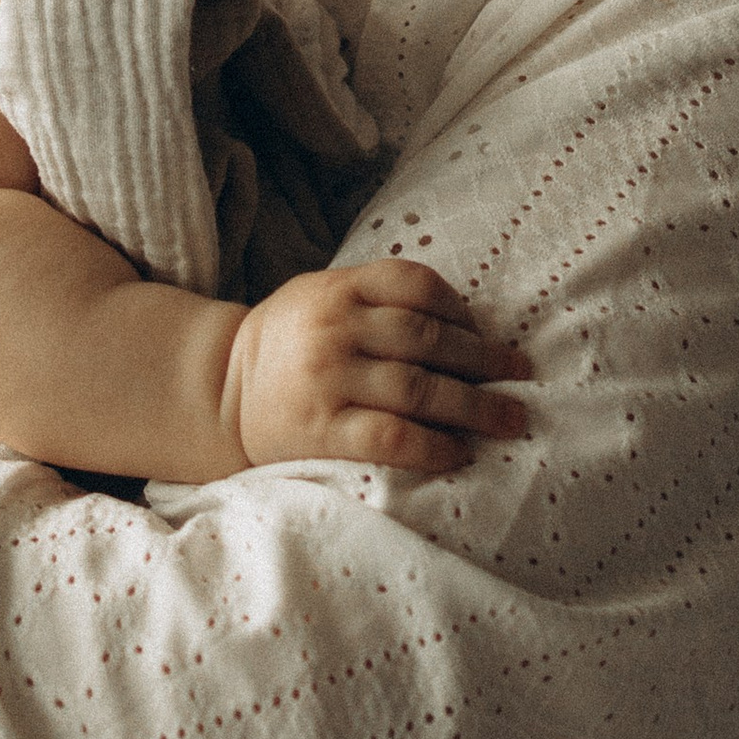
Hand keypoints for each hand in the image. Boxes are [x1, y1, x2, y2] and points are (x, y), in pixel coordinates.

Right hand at [222, 261, 528, 476]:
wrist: (217, 393)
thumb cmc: (288, 345)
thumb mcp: (320, 298)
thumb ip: (377, 299)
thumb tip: (468, 324)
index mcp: (337, 289)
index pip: (415, 285)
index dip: (460, 309)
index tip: (485, 333)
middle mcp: (334, 329)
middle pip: (428, 338)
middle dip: (484, 359)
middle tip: (521, 374)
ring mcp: (328, 379)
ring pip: (419, 388)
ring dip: (475, 406)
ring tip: (511, 419)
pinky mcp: (324, 429)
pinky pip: (393, 437)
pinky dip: (434, 445)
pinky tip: (459, 453)